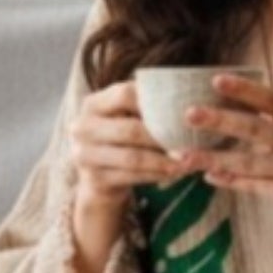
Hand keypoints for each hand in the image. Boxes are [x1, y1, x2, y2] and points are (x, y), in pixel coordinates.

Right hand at [68, 78, 188, 231]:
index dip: (154, 101)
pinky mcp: (95, 179)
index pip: (125, 94)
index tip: (182, 109)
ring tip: (187, 161)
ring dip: (163, 160)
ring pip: (133, 157)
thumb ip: (144, 107)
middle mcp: (83, 127)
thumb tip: (188, 100)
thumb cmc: (120, 140)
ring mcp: (85, 154)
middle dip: (163, 137)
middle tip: (190, 142)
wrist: (97, 177)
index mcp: (93, 104)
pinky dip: (156, 175)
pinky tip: (174, 173)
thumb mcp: (124, 118)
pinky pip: (132, 177)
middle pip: (130, 129)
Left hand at [169, 74, 272, 244]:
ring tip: (183, 154)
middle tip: (188, 114)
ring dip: (212, 158)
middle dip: (218, 121)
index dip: (243, 90)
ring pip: (247, 161)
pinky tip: (210, 175)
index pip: (272, 99)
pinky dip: (230, 180)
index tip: (216, 81)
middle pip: (254, 128)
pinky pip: (254, 185)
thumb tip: (248, 106)